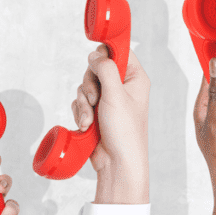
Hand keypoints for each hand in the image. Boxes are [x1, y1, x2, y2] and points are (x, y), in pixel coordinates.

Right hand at [72, 45, 149, 203]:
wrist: (117, 163)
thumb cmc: (125, 131)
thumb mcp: (115, 95)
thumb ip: (105, 69)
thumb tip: (96, 54)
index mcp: (135, 78)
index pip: (120, 52)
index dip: (106, 54)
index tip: (96, 61)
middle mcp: (123, 86)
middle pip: (97, 67)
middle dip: (90, 84)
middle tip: (95, 98)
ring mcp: (109, 99)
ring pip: (86, 85)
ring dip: (84, 102)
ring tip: (90, 119)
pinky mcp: (96, 111)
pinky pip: (80, 101)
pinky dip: (80, 112)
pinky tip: (86, 125)